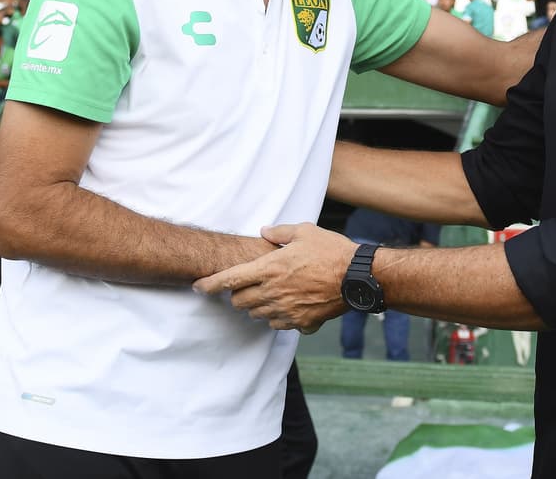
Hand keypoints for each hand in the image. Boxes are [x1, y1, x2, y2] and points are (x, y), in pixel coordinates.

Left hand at [193, 223, 354, 332]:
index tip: (198, 287)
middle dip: (237, 295)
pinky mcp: (299, 323)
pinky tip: (289, 305)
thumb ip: (280, 232)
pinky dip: (277, 317)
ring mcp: (285, 310)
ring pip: (256, 315)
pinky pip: (277, 324)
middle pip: (239, 302)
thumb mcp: (305, 232)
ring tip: (270, 294)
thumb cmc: (332, 251)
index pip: (228, 280)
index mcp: (269, 268)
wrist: (357, 278)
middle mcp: (272, 292)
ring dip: (257, 306)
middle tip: (246, 286)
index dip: (209, 285)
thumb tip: (265, 231)